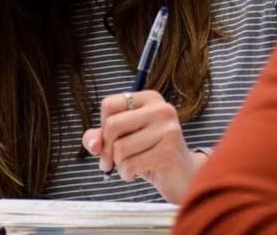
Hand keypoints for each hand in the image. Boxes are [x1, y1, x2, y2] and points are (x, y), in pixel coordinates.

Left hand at [81, 90, 203, 202]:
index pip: (108, 105)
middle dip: (106, 149)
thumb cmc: (150, 154)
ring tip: (130, 166)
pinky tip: (137, 173)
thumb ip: (101, 137)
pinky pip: (130, 164)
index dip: (102, 126)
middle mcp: (161, 109)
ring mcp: (167, 130)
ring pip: (120, 148)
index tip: (111, 140)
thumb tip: (93, 143)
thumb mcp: (123, 140)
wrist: (183, 176)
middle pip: (112, 125)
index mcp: (150, 99)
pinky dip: (127, 174)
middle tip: (111, 161)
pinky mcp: (168, 152)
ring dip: (118, 164)